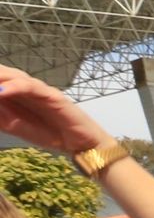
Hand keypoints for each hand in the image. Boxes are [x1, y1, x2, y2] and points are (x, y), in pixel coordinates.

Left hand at [0, 66, 114, 156]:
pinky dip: (15, 87)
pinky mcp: (53, 95)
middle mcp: (25, 85)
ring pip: (13, 75)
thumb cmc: (49, 133)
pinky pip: (32, 87)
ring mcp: (39, 89)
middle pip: (1, 72)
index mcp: (14, 91)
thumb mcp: (14, 125)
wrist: (81, 145)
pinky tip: (2, 90)